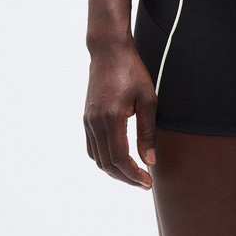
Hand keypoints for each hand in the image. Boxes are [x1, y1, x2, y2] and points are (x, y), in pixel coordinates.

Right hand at [83, 42, 157, 188]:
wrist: (108, 51)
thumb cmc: (132, 72)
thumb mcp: (148, 101)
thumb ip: (148, 133)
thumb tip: (149, 161)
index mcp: (111, 117)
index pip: (119, 158)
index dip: (133, 174)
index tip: (148, 182)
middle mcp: (95, 122)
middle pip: (107, 164)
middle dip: (126, 178)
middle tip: (144, 184)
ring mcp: (88, 121)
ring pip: (97, 159)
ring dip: (115, 172)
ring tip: (134, 176)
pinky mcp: (86, 119)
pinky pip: (92, 148)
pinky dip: (105, 160)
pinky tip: (120, 163)